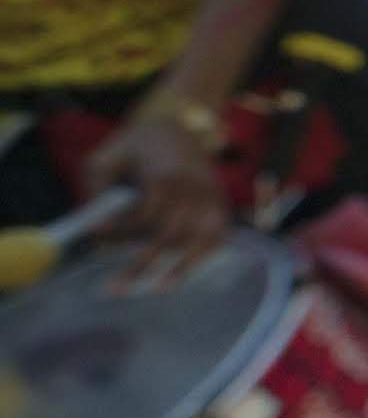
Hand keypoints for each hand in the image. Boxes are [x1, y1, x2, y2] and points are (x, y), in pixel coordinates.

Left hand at [75, 108, 228, 284]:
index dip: (121, 232)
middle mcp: (194, 190)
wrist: (178, 128)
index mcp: (165, 175)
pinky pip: (216, 240)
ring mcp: (211, 200)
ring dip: (178, 269)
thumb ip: (97, 191)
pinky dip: (203, 259)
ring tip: (156, 290)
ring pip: (198, 241)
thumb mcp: (105, 158)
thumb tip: (97, 228)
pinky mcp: (221, 207)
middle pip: (170, 234)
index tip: (98, 242)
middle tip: (114, 289)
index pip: (145, 214)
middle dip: (142, 263)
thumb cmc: (135, 147)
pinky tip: (182, 277)